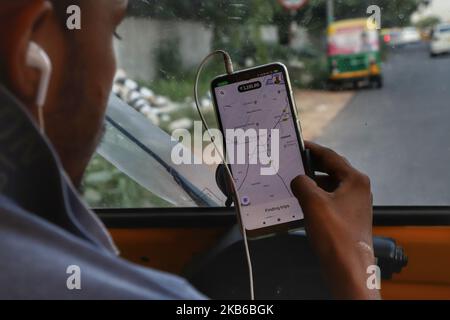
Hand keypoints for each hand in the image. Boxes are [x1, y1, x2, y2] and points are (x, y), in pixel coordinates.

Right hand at [291, 141, 379, 299]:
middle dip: (311, 167)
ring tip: (294, 183)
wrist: (348, 268)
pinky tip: (302, 202)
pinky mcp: (348, 217)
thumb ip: (302, 183)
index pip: (331, 156)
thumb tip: (298, 179)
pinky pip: (330, 200)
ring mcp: (354, 204)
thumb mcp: (313, 202)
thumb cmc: (335, 235)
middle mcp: (358, 189)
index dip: (312, 149)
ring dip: (312, 184)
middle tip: (293, 162)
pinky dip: (316, 198)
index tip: (299, 144)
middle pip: (331, 170)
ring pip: (330, 186)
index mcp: (355, 180)